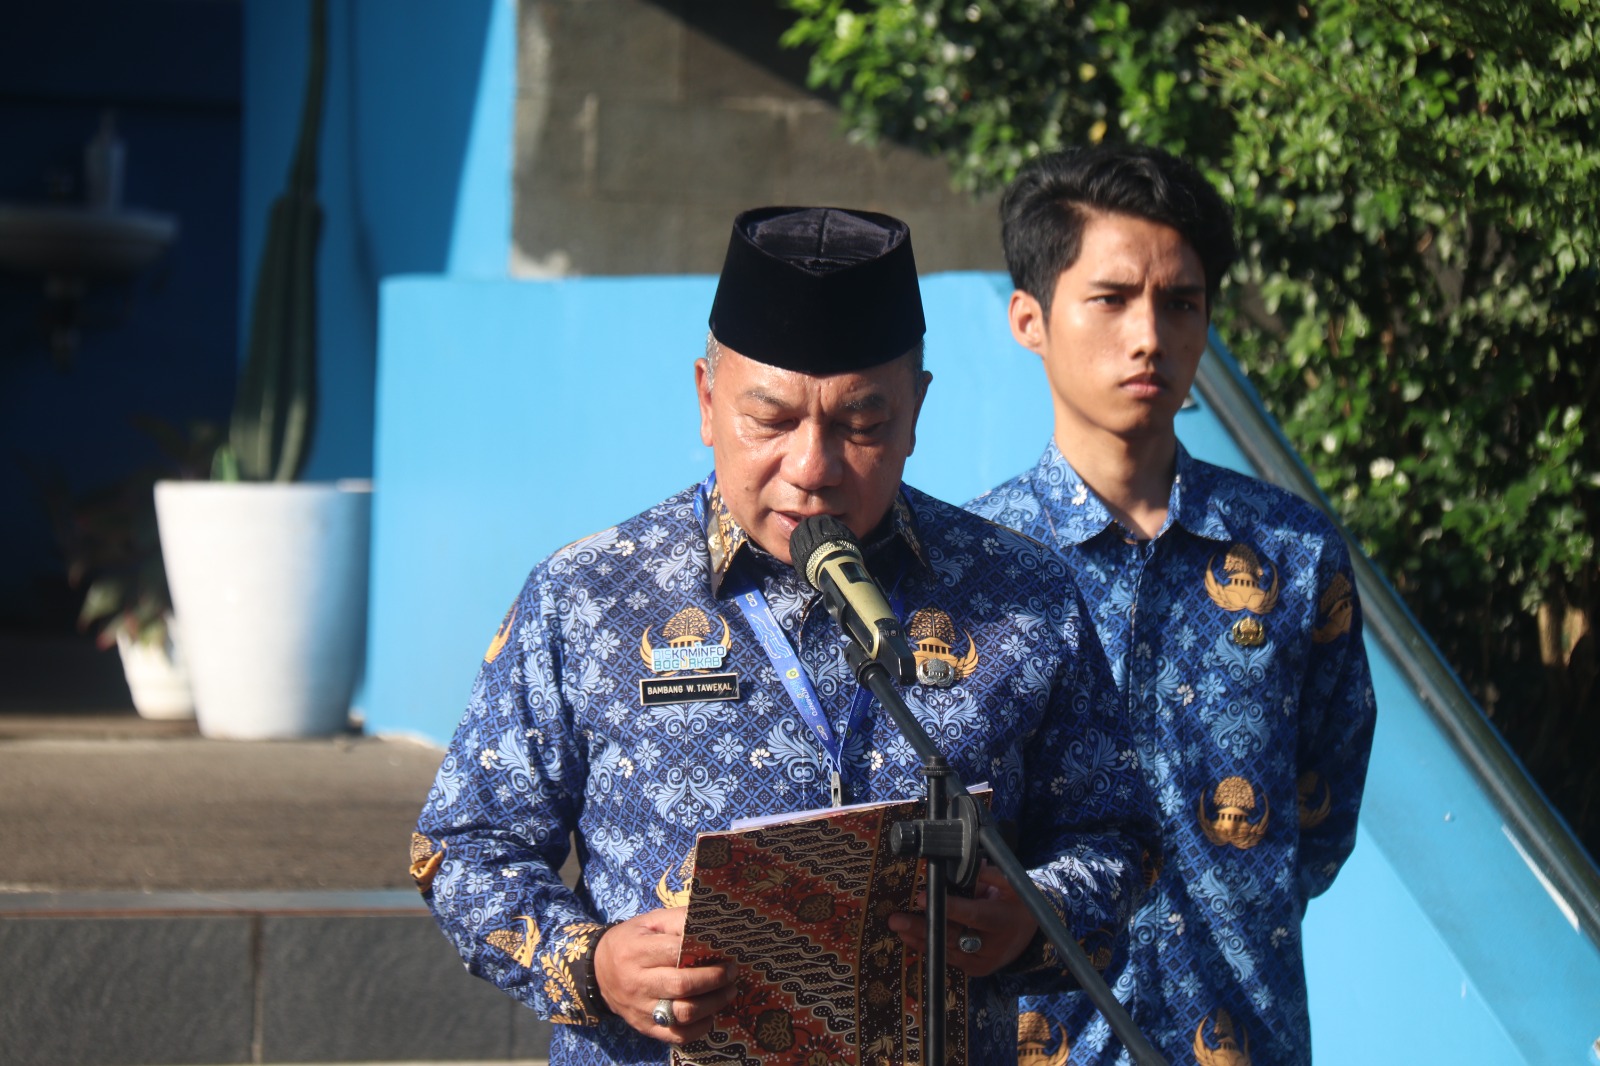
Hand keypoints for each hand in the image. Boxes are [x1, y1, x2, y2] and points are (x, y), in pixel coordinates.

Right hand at [592, 906, 738, 1043]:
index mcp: (635, 951)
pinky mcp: (644, 1027)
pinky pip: (677, 1035)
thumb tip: (713, 925)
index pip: (675, 952)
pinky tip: (710, 1014)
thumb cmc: (631, 941)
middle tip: (731, 972)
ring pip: (683, 1013)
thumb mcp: (649, 922)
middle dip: (714, 979)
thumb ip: (679, 921)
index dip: (705, 953)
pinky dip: (700, 1027)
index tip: (725, 952)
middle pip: (682, 985)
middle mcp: (636, 982)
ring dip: (713, 1003)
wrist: (598, 970)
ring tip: (728, 992)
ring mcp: (640, 1009)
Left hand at [886, 865, 1037, 977]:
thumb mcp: (1011, 884)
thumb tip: (963, 865)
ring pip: (946, 951)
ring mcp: (983, 961)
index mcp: (1001, 920)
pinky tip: (910, 938)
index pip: (971, 914)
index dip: (947, 907)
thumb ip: (989, 875)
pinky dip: (929, 948)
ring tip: (898, 927)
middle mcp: (992, 945)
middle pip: (952, 936)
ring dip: (919, 939)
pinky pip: (948, 959)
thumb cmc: (1016, 902)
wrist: (1032, 933)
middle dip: (922, 927)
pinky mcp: (976, 970)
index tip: (921, 898)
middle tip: (896, 920)